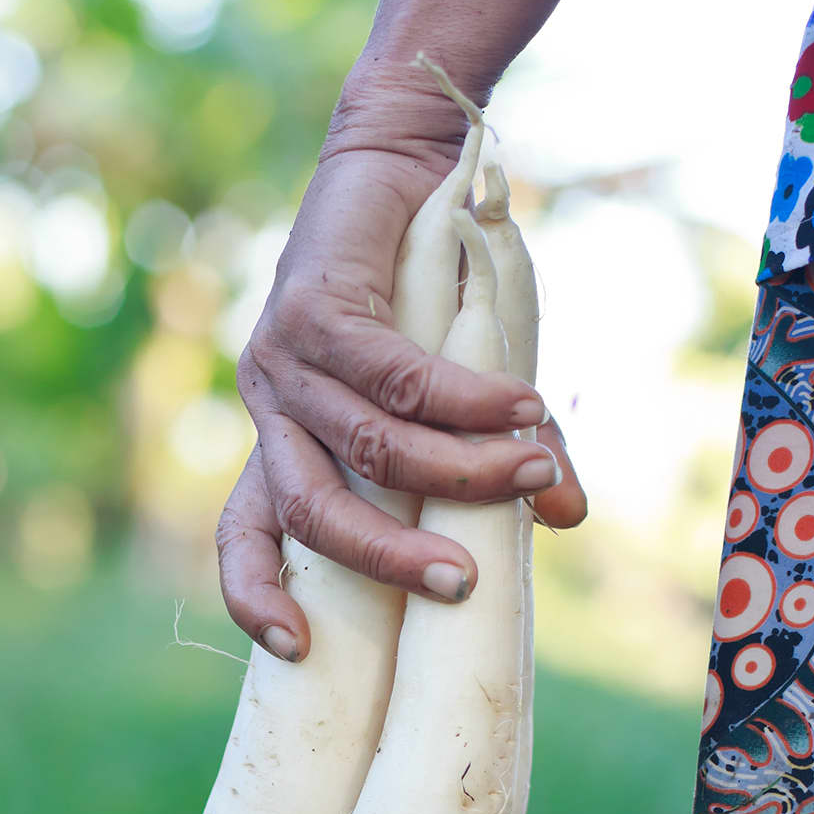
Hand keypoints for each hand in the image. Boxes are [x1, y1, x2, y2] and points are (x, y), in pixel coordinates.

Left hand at [217, 73, 586, 660]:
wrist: (404, 163)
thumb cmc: (431, 295)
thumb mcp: (467, 396)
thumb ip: (504, 461)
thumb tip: (568, 518)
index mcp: (288, 447)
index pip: (245, 538)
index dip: (256, 597)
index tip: (296, 651)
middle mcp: (272, 411)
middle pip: (306, 514)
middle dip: (384, 558)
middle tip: (461, 583)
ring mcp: (283, 360)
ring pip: (365, 445)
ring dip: (454, 471)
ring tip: (529, 476)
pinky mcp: (313, 306)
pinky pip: (396, 374)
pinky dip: (466, 400)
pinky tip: (523, 412)